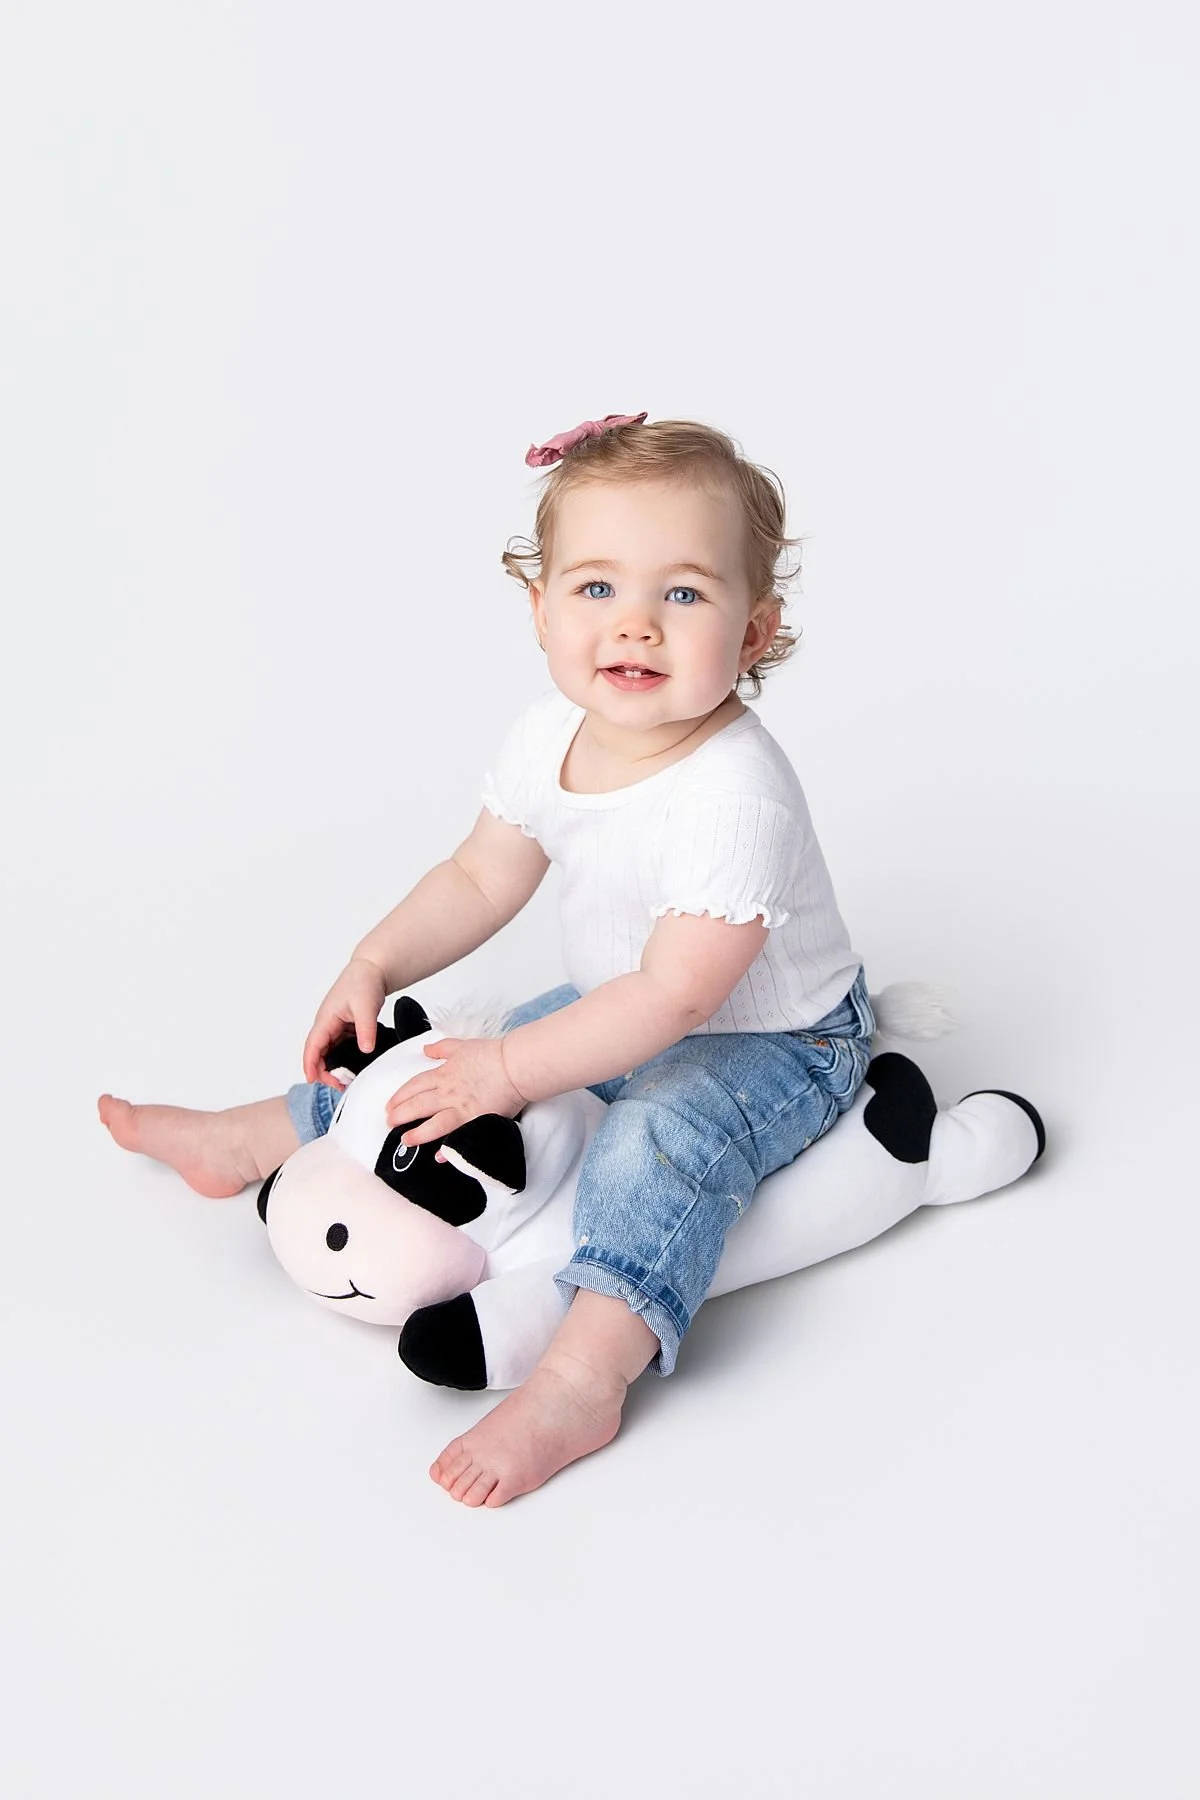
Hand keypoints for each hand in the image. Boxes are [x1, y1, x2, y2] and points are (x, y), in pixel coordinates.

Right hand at [303, 957, 388, 1084]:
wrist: (371, 970)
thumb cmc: (364, 983)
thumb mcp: (366, 1007)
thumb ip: (366, 1030)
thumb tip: (365, 1049)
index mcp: (326, 1019)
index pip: (313, 1046)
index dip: (310, 1064)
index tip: (312, 1080)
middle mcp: (327, 1024)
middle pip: (317, 1053)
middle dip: (323, 1071)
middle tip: (338, 1085)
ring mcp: (334, 1026)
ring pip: (327, 1052)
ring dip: (332, 1067)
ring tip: (344, 1082)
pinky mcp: (344, 1028)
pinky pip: (338, 1047)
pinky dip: (341, 1059)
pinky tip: (352, 1068)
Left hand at [384, 1036, 526, 1151]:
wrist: (514, 1066)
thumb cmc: (492, 1054)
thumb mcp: (462, 1046)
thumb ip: (442, 1048)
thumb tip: (426, 1049)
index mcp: (444, 1074)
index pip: (415, 1086)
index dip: (400, 1096)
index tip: (390, 1104)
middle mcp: (449, 1093)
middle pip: (418, 1105)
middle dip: (400, 1115)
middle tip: (389, 1123)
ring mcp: (462, 1109)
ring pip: (433, 1124)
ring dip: (417, 1134)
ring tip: (405, 1140)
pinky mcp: (476, 1121)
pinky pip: (458, 1138)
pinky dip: (450, 1150)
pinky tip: (439, 1157)